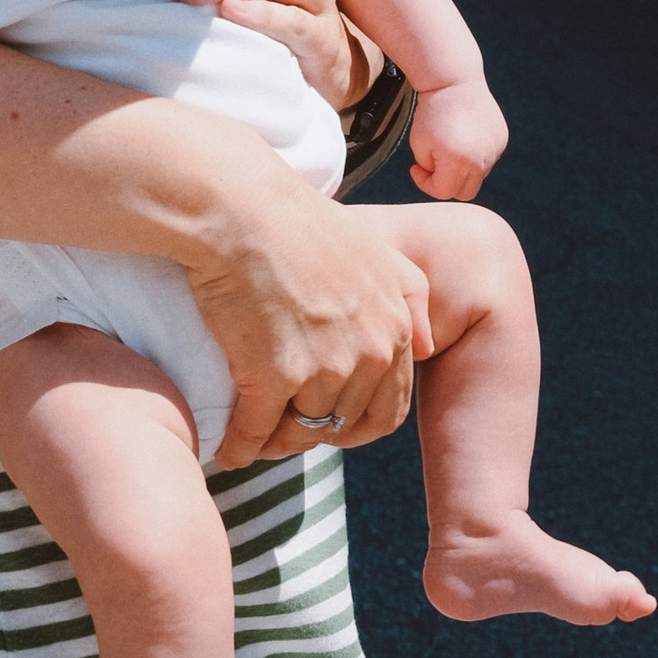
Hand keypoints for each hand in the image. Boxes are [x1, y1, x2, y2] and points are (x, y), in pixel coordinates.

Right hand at [186, 159, 425, 468]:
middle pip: (341, 425)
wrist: (244, 209)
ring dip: (274, 442)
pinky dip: (239, 447)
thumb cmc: (302, 221)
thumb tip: (430, 346)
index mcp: (394, 328)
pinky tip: (226, 448)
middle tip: (282, 428)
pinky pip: (256, 434)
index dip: (354, 423)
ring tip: (251, 436)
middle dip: (312, 433)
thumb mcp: (376, 247)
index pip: (388, 408)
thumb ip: (411, 292)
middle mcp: (367, 355)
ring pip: (300, 433)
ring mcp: (322, 370)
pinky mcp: (272, 378)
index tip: (324, 419)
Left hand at [407, 74, 508, 203]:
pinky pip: (486, 160)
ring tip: (449, 144)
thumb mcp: (419, 145)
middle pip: (464, 193)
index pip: (443, 192)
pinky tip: (463, 136)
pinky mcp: (501, 140)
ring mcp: (495, 150)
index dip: (425, 183)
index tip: (415, 167)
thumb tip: (445, 180)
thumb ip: (431, 170)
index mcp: (459, 161)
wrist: (454, 81)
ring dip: (461, 168)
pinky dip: (474, 155)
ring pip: (477, 176)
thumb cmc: (432, 112)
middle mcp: (482, 159)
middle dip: (446, 183)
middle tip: (434, 164)